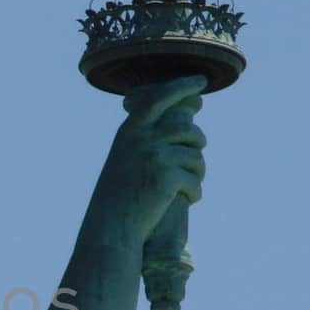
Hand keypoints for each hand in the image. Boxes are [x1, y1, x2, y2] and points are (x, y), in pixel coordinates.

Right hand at [104, 75, 207, 245]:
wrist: (110, 228)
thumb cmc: (117, 199)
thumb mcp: (124, 161)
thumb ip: (145, 141)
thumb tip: (182, 124)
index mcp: (129, 131)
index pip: (159, 97)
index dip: (182, 86)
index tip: (200, 81)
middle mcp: (142, 138)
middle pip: (188, 129)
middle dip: (198, 144)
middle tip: (194, 163)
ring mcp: (155, 156)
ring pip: (196, 156)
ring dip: (197, 172)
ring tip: (188, 186)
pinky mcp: (168, 176)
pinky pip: (196, 180)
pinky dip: (195, 193)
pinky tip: (186, 201)